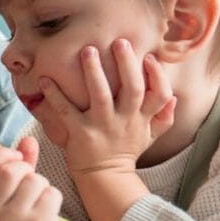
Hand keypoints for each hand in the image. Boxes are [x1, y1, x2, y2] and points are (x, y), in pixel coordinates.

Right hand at [0, 136, 61, 220]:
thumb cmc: (16, 220)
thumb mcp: (7, 194)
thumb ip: (16, 165)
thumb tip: (29, 139)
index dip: (1, 154)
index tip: (14, 157)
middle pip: (11, 170)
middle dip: (26, 169)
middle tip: (28, 180)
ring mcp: (15, 220)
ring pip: (35, 180)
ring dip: (41, 185)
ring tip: (36, 200)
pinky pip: (51, 193)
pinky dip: (53, 197)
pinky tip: (47, 211)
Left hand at [41, 39, 175, 180]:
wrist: (105, 178)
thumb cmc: (126, 152)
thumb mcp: (150, 137)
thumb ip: (163, 117)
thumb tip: (174, 97)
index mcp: (142, 118)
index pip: (160, 94)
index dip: (158, 76)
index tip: (149, 57)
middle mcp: (124, 120)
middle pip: (132, 88)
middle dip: (126, 64)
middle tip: (119, 42)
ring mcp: (102, 126)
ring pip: (101, 95)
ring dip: (93, 71)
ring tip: (87, 50)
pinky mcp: (80, 133)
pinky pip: (66, 111)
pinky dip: (55, 94)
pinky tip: (45, 78)